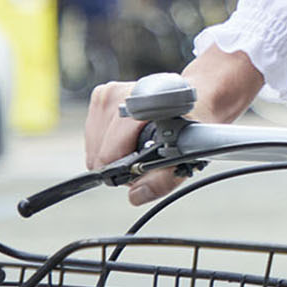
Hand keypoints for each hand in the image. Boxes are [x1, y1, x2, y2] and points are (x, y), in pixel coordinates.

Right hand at [85, 46, 265, 206]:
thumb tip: (135, 194)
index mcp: (144, 105)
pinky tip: (127, 136)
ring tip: (137, 143)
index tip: (141, 166)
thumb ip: (162, 180)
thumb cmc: (190, 128)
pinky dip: (105, 143)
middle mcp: (123, 93)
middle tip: (143, 155)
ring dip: (111, 153)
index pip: (111, 152)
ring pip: (92, 146)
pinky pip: (90, 136)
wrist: (196, 101)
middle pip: (98, 152)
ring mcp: (110, 92)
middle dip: (117, 162)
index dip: (123, 168)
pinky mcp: (102, 95)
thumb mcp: (187, 155)